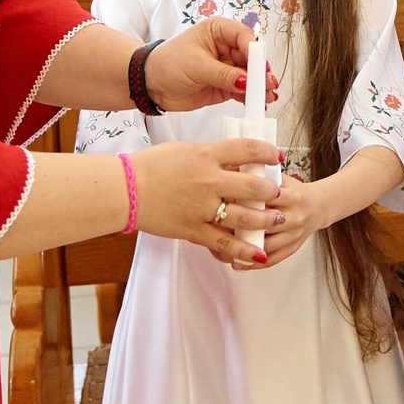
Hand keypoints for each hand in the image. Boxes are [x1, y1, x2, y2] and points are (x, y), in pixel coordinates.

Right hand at [130, 138, 284, 265]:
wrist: (124, 189)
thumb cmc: (149, 167)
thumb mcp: (184, 150)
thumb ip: (210, 156)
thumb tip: (232, 161)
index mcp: (206, 155)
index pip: (247, 149)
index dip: (268, 152)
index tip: (277, 156)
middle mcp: (209, 181)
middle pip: (254, 185)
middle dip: (272, 191)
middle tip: (279, 194)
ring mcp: (202, 207)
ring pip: (245, 215)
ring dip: (265, 219)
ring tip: (277, 220)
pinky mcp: (193, 229)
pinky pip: (224, 242)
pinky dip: (244, 249)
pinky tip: (259, 253)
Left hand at [143, 20, 279, 111]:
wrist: (150, 85)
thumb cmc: (167, 64)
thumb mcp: (197, 66)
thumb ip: (224, 74)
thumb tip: (246, 82)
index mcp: (218, 31)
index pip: (243, 37)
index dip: (254, 51)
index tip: (260, 65)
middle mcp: (226, 47)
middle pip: (251, 58)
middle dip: (260, 71)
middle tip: (268, 83)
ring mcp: (227, 67)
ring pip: (249, 75)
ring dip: (258, 86)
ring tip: (267, 96)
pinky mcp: (225, 85)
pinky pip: (242, 90)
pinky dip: (250, 96)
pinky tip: (258, 102)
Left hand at [229, 171, 319, 269]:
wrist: (318, 206)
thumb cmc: (295, 192)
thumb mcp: (282, 178)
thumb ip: (261, 176)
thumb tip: (232, 169)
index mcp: (293, 196)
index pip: (268, 199)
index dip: (246, 200)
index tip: (226, 201)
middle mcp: (295, 217)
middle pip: (265, 224)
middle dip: (241, 225)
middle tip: (218, 226)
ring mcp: (294, 235)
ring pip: (267, 245)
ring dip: (245, 248)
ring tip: (223, 247)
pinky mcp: (292, 248)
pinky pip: (272, 259)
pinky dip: (254, 264)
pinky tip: (238, 262)